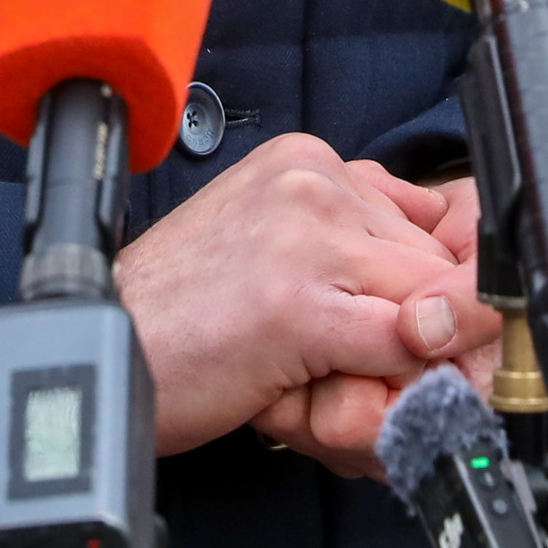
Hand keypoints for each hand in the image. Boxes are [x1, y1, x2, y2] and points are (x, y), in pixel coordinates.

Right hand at [111, 138, 493, 470]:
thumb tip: (445, 267)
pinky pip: (401, 344)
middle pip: (433, 262)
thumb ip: (350, 238)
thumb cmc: (181, 313)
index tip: (407, 330)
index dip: (424, 290)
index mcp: (304, 159)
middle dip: (421, 325)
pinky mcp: (298, 305)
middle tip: (364, 366)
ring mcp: (306, 238)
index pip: (423, 222)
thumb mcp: (272, 245)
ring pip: (430, 303)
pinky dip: (397, 378)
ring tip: (341, 378)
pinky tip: (347, 387)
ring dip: (409, 357)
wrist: (103, 352)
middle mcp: (311, 182)